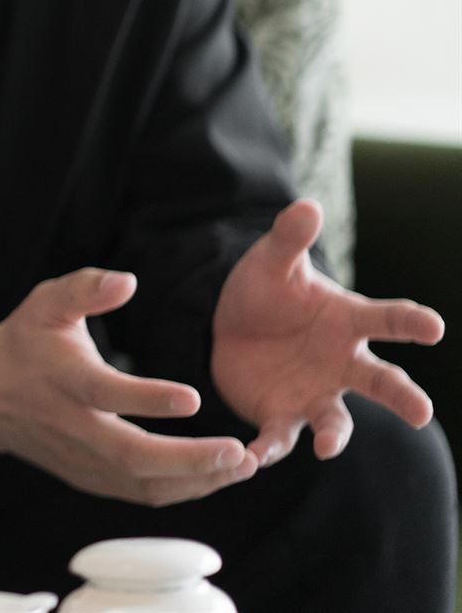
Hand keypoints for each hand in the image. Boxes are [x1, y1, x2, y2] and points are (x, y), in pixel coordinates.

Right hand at [0, 267, 257, 506]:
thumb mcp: (45, 303)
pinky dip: (181, 490)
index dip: (147, 398)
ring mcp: (80, 458)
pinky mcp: (88, 478)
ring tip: (242, 466)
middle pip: (131, 455)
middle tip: (237, 453)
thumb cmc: (24, 342)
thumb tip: (128, 281)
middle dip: (188, 459)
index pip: (105, 393)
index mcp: (63, 378)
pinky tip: (216, 476)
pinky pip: (139, 494)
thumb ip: (86, 288)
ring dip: (195, 481)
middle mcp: (73, 425)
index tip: (193, 397)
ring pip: (141, 484)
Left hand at [212, 198, 444, 464]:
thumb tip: (308, 205)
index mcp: (348, 321)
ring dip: (335, 435)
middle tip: (421, 413)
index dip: (412, 323)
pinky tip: (254, 458)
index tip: (434, 327)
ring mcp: (316, 393)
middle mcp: (342, 363)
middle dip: (404, 398)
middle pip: (382, 383)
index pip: (388, 320)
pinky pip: (280, 437)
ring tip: (328, 447)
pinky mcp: (281, 415)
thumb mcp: (272, 262)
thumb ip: (290, 238)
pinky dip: (270, 449)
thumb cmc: (266, 292)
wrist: (228, 328)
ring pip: (336, 421)